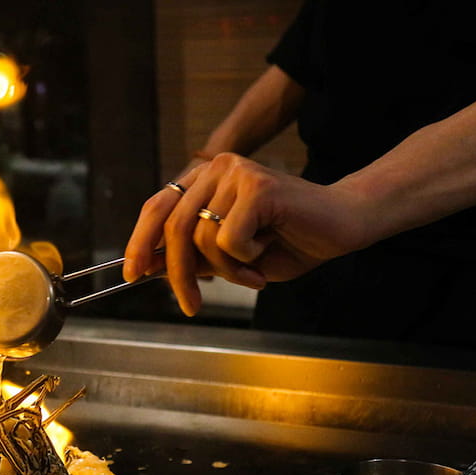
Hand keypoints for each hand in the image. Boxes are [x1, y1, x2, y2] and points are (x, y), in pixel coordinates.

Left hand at [124, 153, 367, 315]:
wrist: (344, 225)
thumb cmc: (289, 241)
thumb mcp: (229, 256)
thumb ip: (193, 255)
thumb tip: (147, 267)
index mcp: (205, 179)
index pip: (157, 207)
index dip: (140, 241)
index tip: (131, 275)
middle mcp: (216, 168)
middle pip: (174, 227)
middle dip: (179, 274)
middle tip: (191, 306)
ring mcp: (236, 172)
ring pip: (201, 237)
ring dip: (226, 270)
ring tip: (253, 271)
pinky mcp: (256, 185)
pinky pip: (228, 239)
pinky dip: (245, 260)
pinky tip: (268, 250)